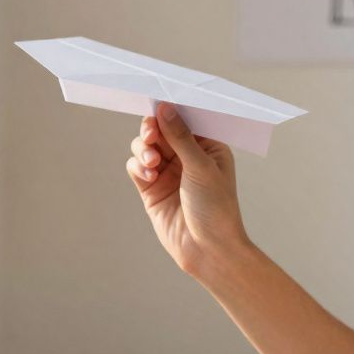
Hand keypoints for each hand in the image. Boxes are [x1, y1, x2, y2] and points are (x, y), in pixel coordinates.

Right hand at [125, 102, 250, 276]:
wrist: (208, 250)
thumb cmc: (216, 209)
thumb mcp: (201, 167)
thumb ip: (180, 136)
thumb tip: (164, 108)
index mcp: (207, 147)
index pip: (185, 119)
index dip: (170, 110)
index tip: (157, 103)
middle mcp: (187, 157)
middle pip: (161, 130)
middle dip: (153, 129)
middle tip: (150, 133)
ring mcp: (168, 173)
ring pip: (145, 146)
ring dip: (144, 149)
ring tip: (152, 161)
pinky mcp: (152, 189)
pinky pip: (137, 167)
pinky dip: (138, 166)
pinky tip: (148, 174)